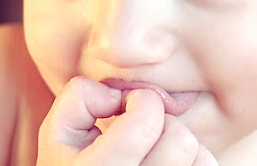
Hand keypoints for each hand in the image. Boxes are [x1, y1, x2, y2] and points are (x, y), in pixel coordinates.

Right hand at [37, 76, 216, 165]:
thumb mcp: (58, 135)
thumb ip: (80, 97)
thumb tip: (117, 96)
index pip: (147, 117)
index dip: (141, 100)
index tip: (127, 109)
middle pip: (179, 139)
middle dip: (163, 125)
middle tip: (143, 134)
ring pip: (198, 157)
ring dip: (179, 147)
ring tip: (154, 153)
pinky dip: (193, 163)